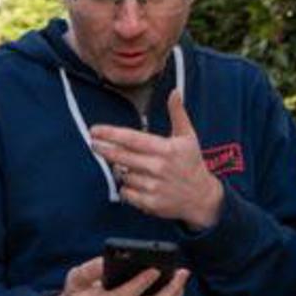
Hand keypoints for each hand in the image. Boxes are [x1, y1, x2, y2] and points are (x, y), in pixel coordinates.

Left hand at [90, 90, 222, 229]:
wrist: (202, 197)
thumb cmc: (191, 163)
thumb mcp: (188, 136)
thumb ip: (178, 113)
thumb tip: (174, 92)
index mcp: (166, 149)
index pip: (132, 139)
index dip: (110, 134)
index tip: (94, 130)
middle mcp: (159, 167)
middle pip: (122, 157)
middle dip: (104, 149)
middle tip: (94, 144)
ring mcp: (154, 187)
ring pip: (123, 175)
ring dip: (122, 170)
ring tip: (132, 168)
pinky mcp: (151, 203)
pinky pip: (126, 193)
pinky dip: (126, 188)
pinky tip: (136, 183)